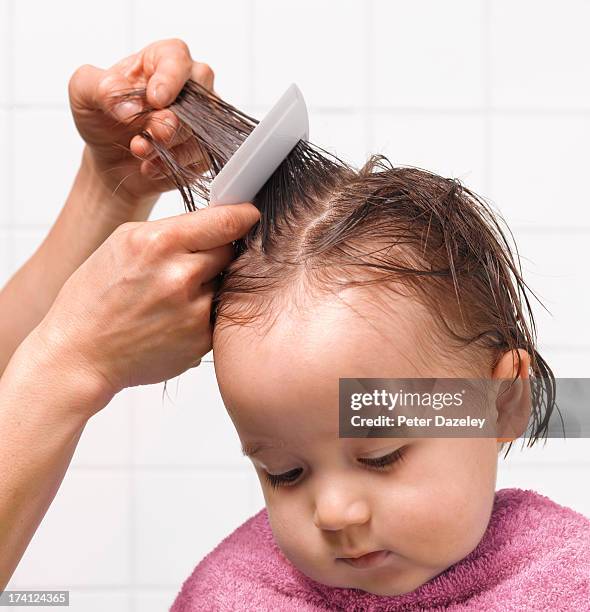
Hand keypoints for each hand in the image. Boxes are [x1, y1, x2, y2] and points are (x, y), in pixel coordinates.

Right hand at [29, 203, 259, 415]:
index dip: (242, 217)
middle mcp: (180, 277)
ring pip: (226, 284)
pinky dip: (204, 312)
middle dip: (217, 254)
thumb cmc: (94, 297)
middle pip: (230, 252)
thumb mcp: (124, 243)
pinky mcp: (201, 340)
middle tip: (190, 265)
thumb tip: (216, 222)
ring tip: (174, 296)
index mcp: (159, 244)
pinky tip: (174, 318)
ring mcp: (194, 312)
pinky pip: (218, 314)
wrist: (79, 354)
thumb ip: (172, 229)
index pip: (226, 221)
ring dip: (209, 286)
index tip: (249, 216)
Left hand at [68, 38, 213, 209]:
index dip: (170, 78)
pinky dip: (172, 165)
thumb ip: (99, 88)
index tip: (154, 99)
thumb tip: (127, 104)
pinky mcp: (204, 149)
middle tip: (150, 132)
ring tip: (138, 151)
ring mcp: (201, 119)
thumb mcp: (83, 94)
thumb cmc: (102, 118)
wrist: (110, 160)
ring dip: (167, 146)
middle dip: (174, 119)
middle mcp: (189, 86)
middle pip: (200, 93)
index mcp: (161, 60)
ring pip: (200, 130)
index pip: (177, 58)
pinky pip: (200, 156)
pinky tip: (151, 166)